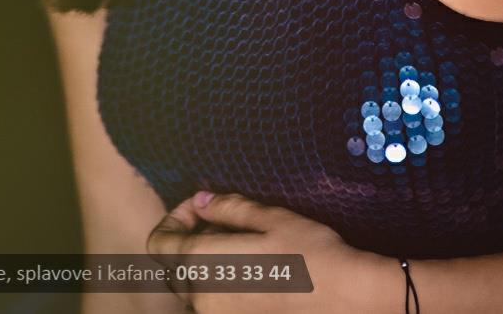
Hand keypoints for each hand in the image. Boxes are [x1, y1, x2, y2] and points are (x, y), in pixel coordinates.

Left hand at [146, 190, 385, 312]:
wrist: (343, 296)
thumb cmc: (307, 252)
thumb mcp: (267, 217)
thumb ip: (227, 208)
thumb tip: (201, 202)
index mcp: (203, 264)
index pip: (159, 242)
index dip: (174, 217)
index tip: (202, 206)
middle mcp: (203, 296)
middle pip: (173, 265)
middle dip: (189, 238)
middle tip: (221, 220)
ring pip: (193, 285)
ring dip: (203, 260)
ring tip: (239, 242)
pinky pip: (212, 300)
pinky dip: (219, 280)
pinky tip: (249, 266)